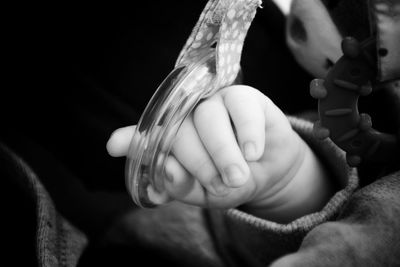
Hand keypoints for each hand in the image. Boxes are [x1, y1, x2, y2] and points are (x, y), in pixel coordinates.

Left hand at [108, 85, 330, 221]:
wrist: (268, 172)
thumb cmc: (228, 181)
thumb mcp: (203, 193)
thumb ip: (178, 186)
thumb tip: (155, 184)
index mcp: (172, 138)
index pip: (147, 136)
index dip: (132, 140)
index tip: (114, 146)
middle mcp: (188, 116)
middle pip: (179, 130)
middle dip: (198, 163)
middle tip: (221, 186)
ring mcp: (215, 103)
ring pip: (208, 118)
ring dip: (223, 152)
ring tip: (238, 177)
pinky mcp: (246, 98)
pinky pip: (242, 107)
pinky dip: (247, 131)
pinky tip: (252, 152)